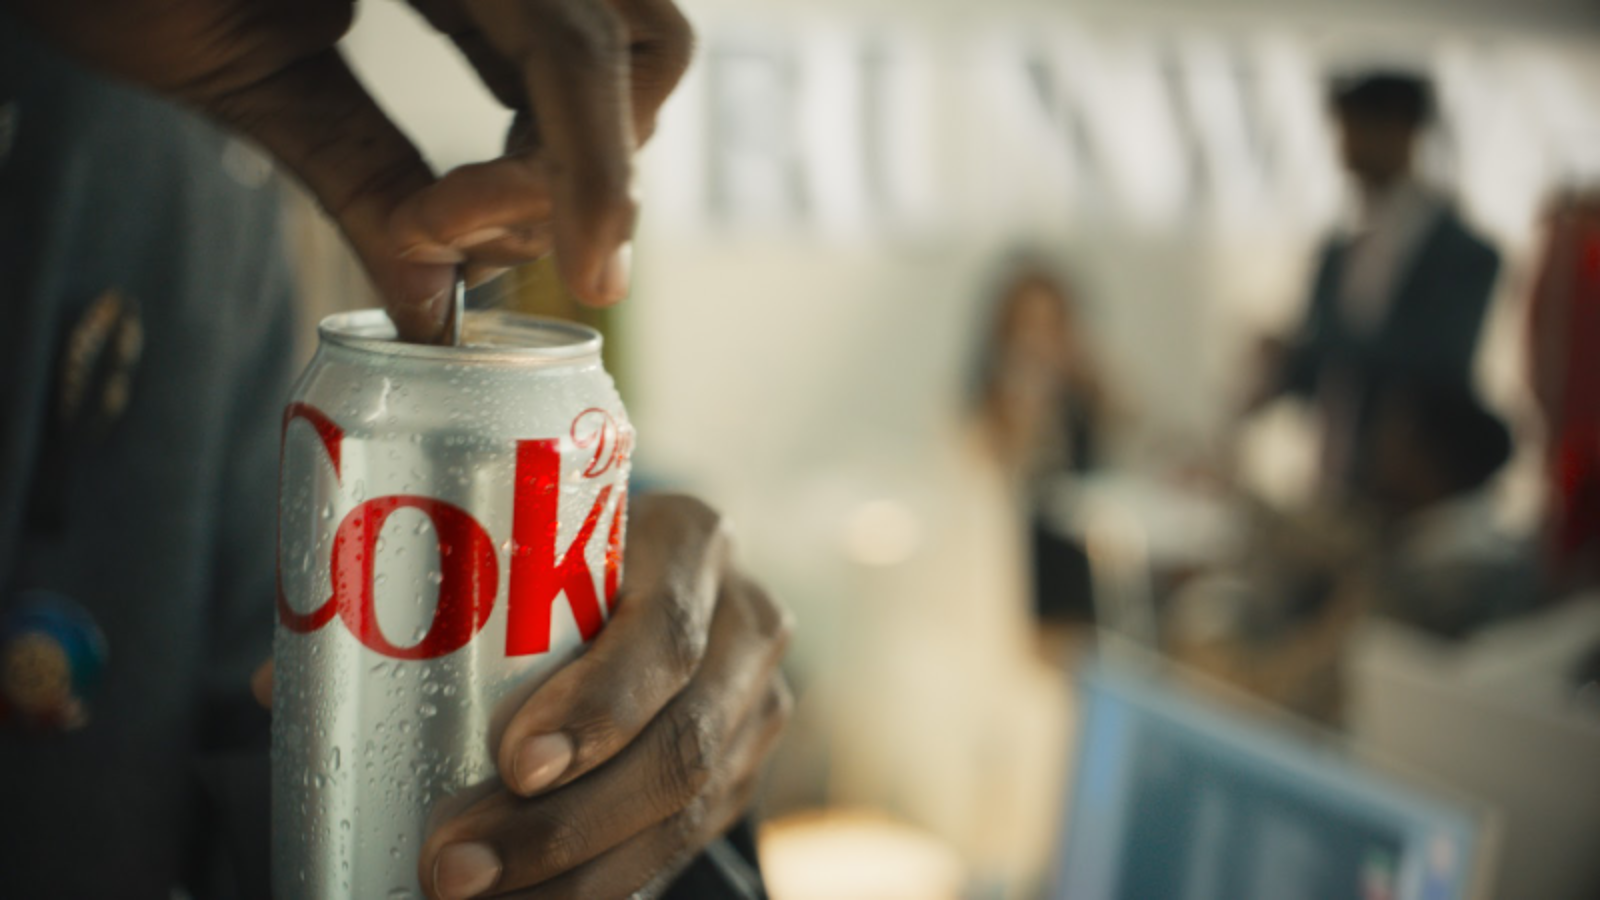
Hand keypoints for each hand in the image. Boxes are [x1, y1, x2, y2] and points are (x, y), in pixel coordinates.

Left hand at [6, 0, 692, 339]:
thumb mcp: (214, 52)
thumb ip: (348, 166)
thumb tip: (436, 307)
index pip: (574, 40)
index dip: (596, 169)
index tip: (595, 280)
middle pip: (639, 42)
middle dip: (582, 163)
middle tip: (455, 233)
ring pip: (621, 45)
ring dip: (570, 153)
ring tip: (452, 209)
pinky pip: (565, 42)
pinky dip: (543, 122)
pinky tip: (474, 170)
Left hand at [251, 495, 792, 897]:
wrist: (666, 567)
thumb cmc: (569, 547)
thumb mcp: (524, 539)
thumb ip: (417, 594)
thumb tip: (283, 685)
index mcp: (689, 541)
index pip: (664, 631)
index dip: (600, 706)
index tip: (512, 763)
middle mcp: (744, 619)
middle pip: (682, 741)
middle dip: (565, 824)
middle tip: (453, 867)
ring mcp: (756, 701)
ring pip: (690, 809)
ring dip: (578, 874)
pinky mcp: (747, 764)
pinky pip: (687, 841)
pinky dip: (607, 884)